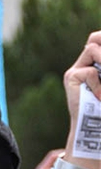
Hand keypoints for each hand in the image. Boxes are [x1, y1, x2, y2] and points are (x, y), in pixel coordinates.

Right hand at [63, 30, 100, 168]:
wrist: (95, 130)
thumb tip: (99, 51)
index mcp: (97, 66)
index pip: (99, 41)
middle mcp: (85, 65)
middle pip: (94, 39)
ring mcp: (76, 71)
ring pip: (93, 49)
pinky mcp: (71, 78)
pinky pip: (91, 72)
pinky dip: (99, 85)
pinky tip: (99, 97)